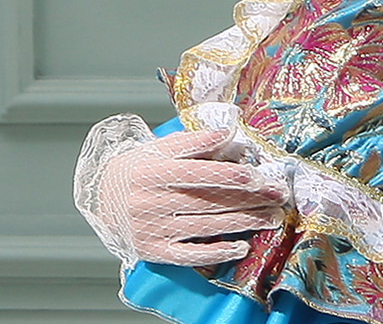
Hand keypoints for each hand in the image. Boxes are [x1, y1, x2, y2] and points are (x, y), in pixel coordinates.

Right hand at [98, 127, 288, 266]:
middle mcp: (152, 203)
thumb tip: (230, 131)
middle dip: (250, 199)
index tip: (260, 177)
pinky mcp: (154, 251)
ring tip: (271, 217)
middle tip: (279, 196)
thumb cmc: (139, 166)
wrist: (101, 196)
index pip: (201, 175)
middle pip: (210, 201)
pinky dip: (217, 251)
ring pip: (207, 226)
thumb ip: (197, 140)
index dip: (232, 176)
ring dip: (244, 223)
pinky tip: (241, 247)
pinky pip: (190, 254)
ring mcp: (153, 230)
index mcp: (155, 173)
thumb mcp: (163, 146)